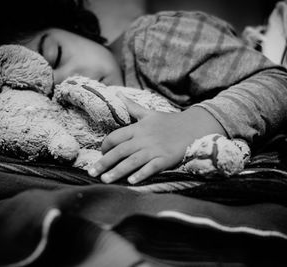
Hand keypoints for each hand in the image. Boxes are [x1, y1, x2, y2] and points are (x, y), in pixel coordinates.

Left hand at [88, 93, 225, 183]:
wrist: (194, 126)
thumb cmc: (170, 121)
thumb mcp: (149, 113)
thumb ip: (132, 106)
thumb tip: (116, 93)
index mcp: (138, 128)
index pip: (115, 136)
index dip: (105, 146)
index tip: (100, 153)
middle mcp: (143, 139)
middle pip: (120, 151)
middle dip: (104, 162)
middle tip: (91, 173)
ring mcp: (155, 149)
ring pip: (132, 161)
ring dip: (118, 171)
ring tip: (105, 180)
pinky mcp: (166, 158)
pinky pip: (151, 168)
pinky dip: (141, 174)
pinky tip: (131, 182)